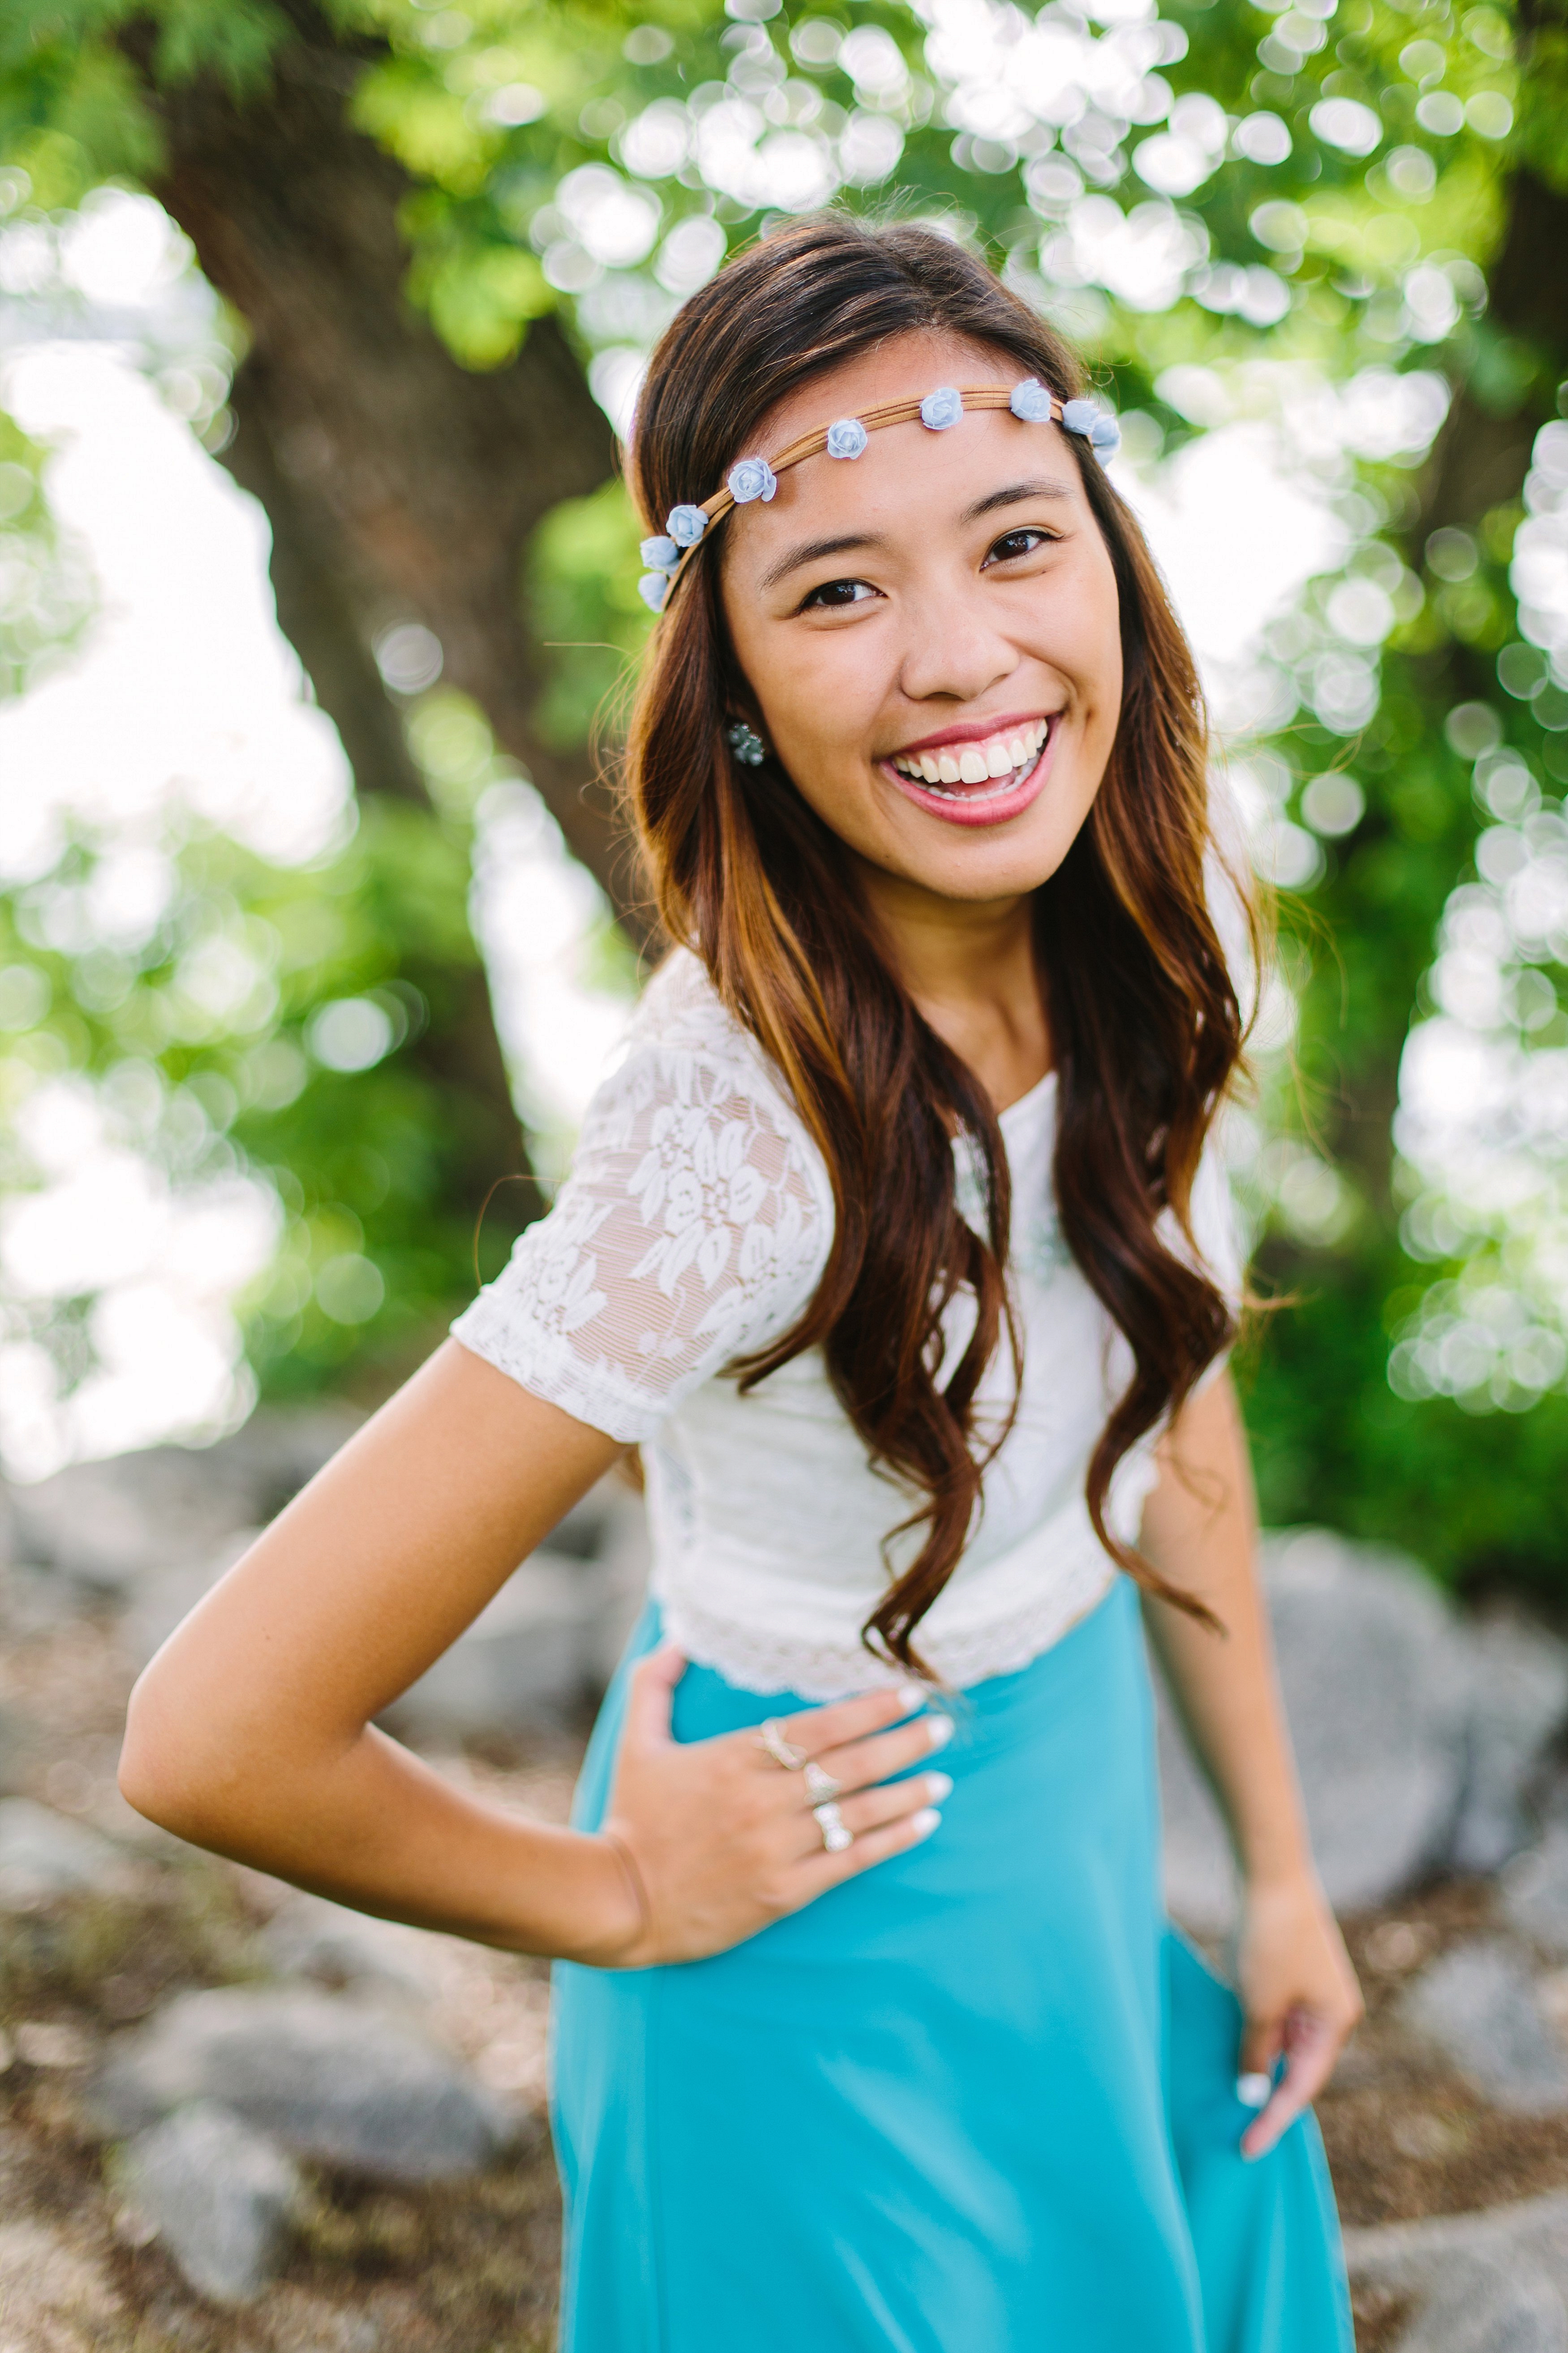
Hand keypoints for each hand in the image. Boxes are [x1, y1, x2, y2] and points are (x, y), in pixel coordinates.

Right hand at [588, 1647, 952, 1966]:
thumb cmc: (631, 1816)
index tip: (908, 1693)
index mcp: (733, 1758)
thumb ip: (655, 1683)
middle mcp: (762, 1800)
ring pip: (858, 1811)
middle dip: (904, 1741)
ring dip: (908, 1791)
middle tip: (943, 1725)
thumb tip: (677, 1636)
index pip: (819, 1726)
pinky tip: (924, 1823)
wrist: (618, 1902)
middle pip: (850, 1764)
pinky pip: (850, 1860)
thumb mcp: (635, 1741)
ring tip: (943, 1777)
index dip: (870, 1708)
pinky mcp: (783, 1892)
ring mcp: (775, 1848)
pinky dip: (892, 1839)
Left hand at [1233, 1872, 1362, 2158]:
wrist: (1269, 1873)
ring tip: (1231, 2097)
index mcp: (1334, 2021)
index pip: (1302, 2086)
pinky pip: (1276, 2017)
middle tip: (1239, 2131)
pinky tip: (1232, 2048)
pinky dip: (1256, 2036)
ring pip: (1285, 2041)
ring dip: (1260, 2065)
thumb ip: (1256, 2052)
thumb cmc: (1269, 1940)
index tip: (1248, 2148)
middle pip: (1298, 2066)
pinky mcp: (1292, 1970)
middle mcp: (1331, 2009)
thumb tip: (1252, 2091)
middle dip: (1270, 2097)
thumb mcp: (1258, 2005)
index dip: (1274, 2120)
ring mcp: (1313, 1987)